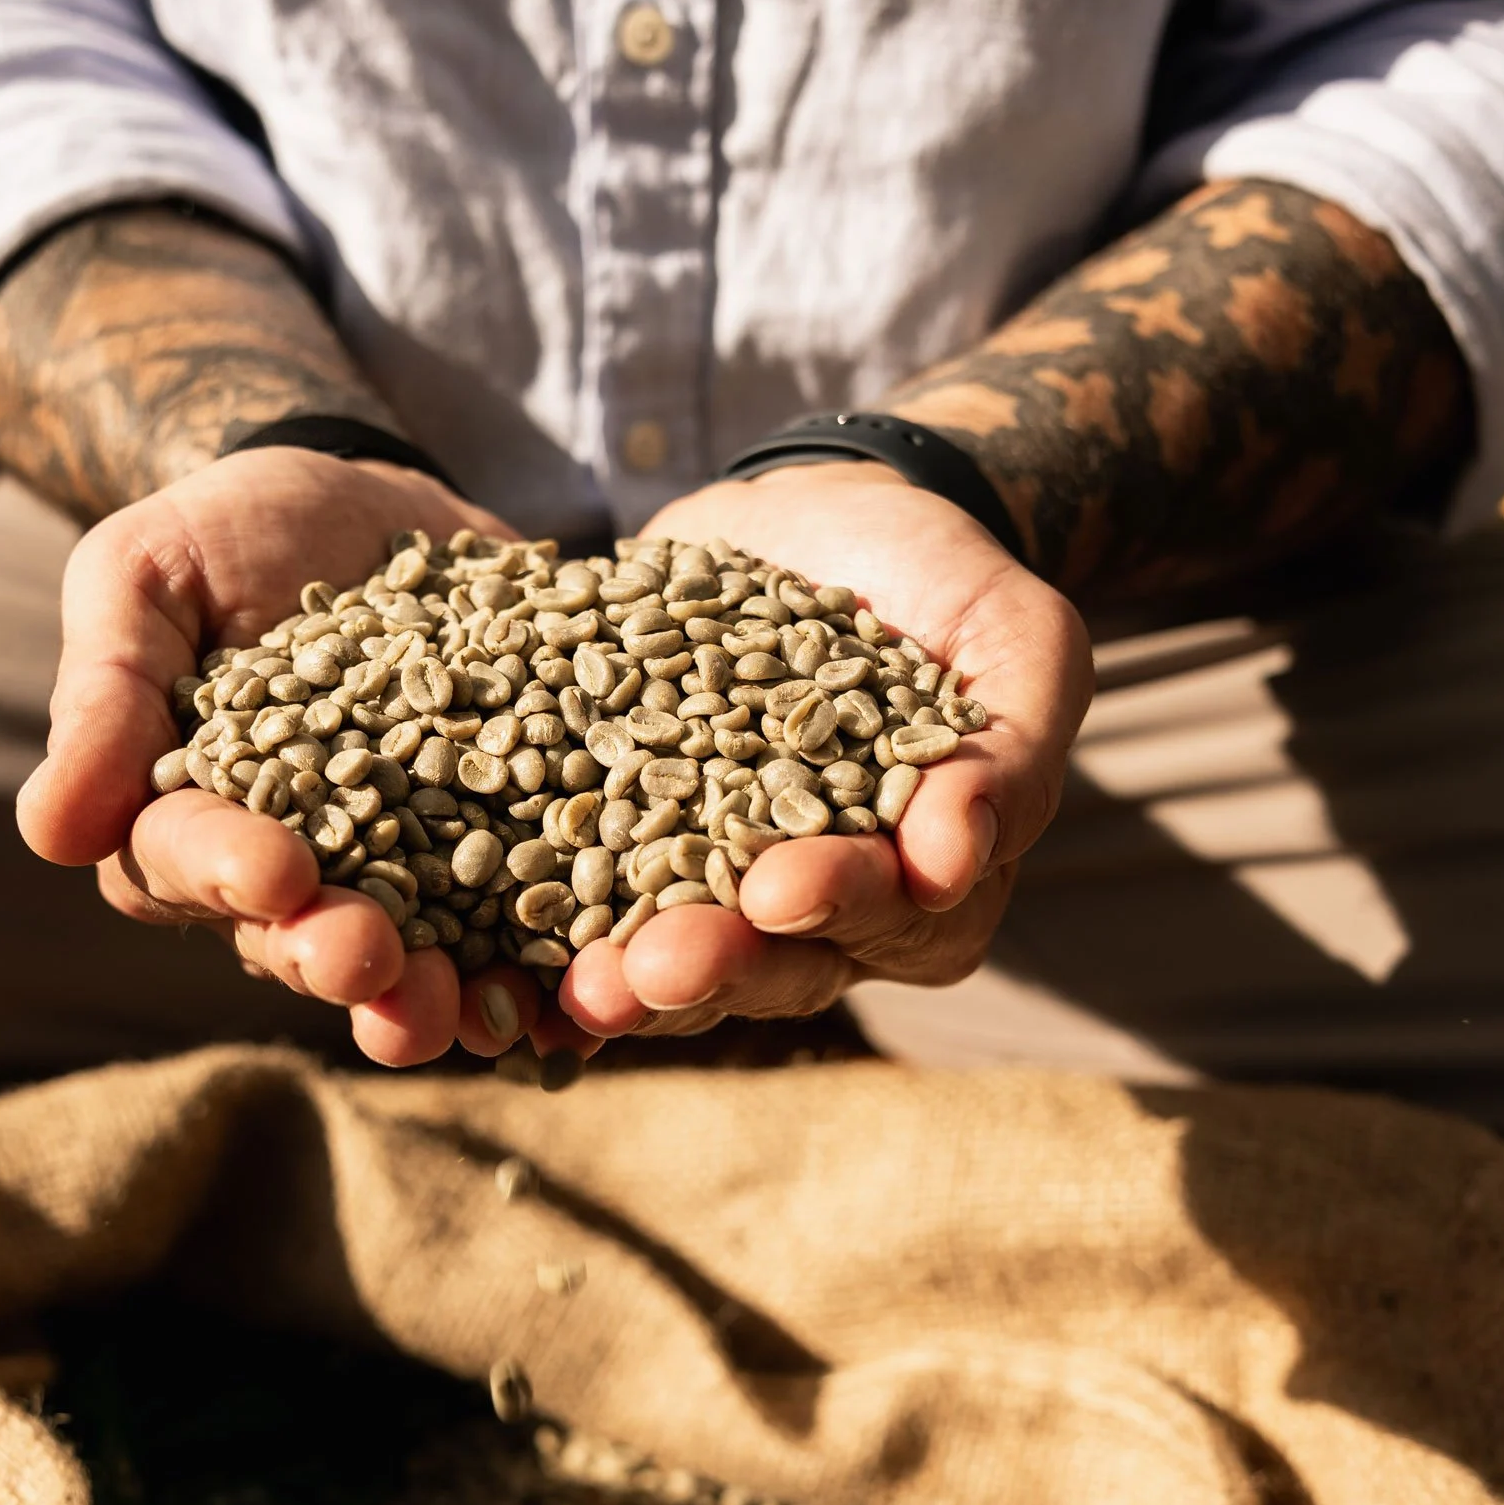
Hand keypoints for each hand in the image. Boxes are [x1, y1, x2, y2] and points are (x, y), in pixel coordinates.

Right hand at [16, 447, 596, 1065]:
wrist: (369, 501)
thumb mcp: (145, 574)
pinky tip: (588, 996)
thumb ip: (105, 691)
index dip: (230, 875)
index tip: (274, 872)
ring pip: (417, 963)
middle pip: (304, 941)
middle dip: (341, 958)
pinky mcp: (506, 858)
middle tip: (373, 960)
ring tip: (485, 1010)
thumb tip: (49, 833)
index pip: (191, 865)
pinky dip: (558, 968)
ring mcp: (404, 879)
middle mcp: (293, 880)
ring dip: (446, 996)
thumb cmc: (226, 535)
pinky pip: (529, 930)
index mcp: (188, 826)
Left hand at [558, 460, 1092, 1040]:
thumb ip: (1012, 751)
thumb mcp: (1020, 643)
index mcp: (926, 892)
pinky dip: (535, 930)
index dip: (837, 903)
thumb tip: (958, 857)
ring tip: (568, 983)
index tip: (782, 885)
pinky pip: (577, 898)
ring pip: (669, 955)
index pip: (889, 916)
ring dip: (616, 975)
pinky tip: (483, 944)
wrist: (830, 521)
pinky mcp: (620, 842)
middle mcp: (819, 919)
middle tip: (647, 968)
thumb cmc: (952, 589)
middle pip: (770, 963)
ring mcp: (712, 890)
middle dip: (708, 965)